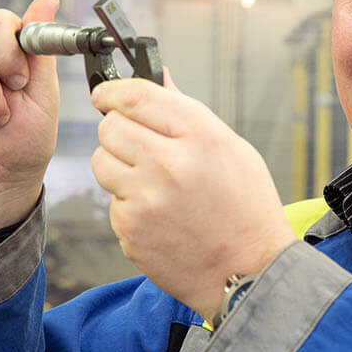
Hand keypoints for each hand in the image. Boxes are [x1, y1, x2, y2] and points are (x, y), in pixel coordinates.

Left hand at [90, 73, 296, 320]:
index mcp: (200, 136)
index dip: (112, 91)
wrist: (249, 273)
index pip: (135, 97)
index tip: (105, 94)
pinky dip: (128, 204)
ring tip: (151, 183)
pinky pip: (112, 202)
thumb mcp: (231, 149)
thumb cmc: (246, 209)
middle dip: (118, 131)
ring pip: (101, 162)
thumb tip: (159, 78)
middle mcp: (169, 164)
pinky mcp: (130, 230)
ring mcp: (146, 200)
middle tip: (138, 145)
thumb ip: (187, 112)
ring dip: (117, 166)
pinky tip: (159, 216)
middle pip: (110, 127)